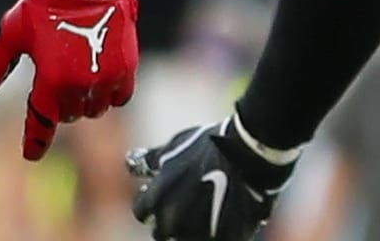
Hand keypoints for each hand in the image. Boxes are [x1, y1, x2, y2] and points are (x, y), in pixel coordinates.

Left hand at [0, 0, 138, 159]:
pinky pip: (119, 99)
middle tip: (53, 85)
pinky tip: (98, 82)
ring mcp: (108, 77)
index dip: (35, 141)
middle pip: (69, 115)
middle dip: (58, 107)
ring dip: (83, 103)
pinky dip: (108, 96)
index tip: (30, 155)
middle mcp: (81, 84)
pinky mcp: (128, 67)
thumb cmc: (43, 3)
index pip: (42, 121)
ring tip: (75, 79)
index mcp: (52, 79)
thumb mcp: (12, 32)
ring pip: (94, 110)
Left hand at [129, 115, 296, 239]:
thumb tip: (132, 164)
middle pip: (161, 232)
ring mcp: (199, 234)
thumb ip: (148, 161)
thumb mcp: (172, 149)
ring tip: (202, 212)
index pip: (141, 212)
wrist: (248, 156)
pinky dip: (212, 234)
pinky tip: (219, 218)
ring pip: (184, 240)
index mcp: (157, 198)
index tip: (159, 200)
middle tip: (183, 207)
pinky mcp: (224, 240)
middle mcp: (174, 220)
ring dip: (188, 230)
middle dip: (168, 221)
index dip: (149, 205)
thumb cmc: (207, 148)